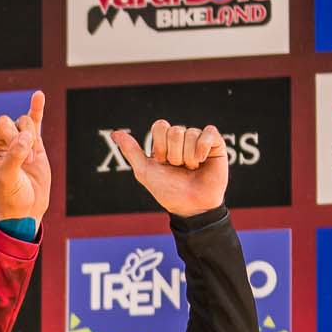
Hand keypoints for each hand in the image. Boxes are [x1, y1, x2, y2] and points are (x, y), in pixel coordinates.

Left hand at [0, 79, 50, 225]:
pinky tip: (38, 95)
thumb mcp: (6, 179)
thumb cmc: (9, 197)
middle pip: (4, 121)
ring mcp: (16, 140)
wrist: (27, 208)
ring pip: (22, 122)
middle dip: (14, 136)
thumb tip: (25, 137)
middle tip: (20, 158)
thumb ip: (13, 156)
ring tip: (29, 160)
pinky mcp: (34, 142)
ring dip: (29, 138)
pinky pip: (35, 119)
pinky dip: (37, 108)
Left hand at [107, 121, 228, 218]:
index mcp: (165, 143)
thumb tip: (116, 133)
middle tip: (179, 168)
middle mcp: (182, 139)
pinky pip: (208, 132)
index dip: (160, 146)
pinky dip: (202, 148)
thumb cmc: (168, 191)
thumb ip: (131, 151)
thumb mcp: (145, 172)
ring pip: (190, 134)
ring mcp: (199, 140)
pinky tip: (202, 161)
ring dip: (188, 157)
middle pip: (175, 131)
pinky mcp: (216, 143)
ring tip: (191, 169)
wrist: (190, 205)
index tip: (162, 162)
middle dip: (174, 154)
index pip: (160, 126)